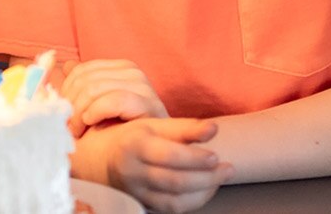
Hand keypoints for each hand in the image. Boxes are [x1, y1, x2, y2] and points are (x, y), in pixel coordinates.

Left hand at [61, 59, 167, 137]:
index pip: (81, 71)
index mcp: (121, 68)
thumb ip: (83, 85)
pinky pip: (114, 100)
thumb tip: (66, 65)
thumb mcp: (98, 105)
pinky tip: (90, 124)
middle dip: (70, 105)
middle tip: (66, 126)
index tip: (61, 113)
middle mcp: (133, 72)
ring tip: (76, 131)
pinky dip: (96, 112)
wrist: (151, 150)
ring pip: (95, 89)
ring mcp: (143, 86)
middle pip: (86, 80)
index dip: (65, 93)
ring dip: (79, 113)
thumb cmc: (122, 130)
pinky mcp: (149, 103)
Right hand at [72, 118, 234, 212]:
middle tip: (228, 169)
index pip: (169, 155)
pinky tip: (207, 189)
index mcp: (135, 144)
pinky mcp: (142, 205)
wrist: (102, 159)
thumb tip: (213, 129)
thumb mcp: (155, 125)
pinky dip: (194, 201)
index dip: (195, 158)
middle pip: (175, 181)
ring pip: (174, 200)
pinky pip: (171, 209)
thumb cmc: (135, 137)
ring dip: (204, 191)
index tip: (216, 156)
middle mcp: (132, 171)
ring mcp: (136, 192)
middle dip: (207, 177)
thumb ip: (185, 128)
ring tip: (221, 178)